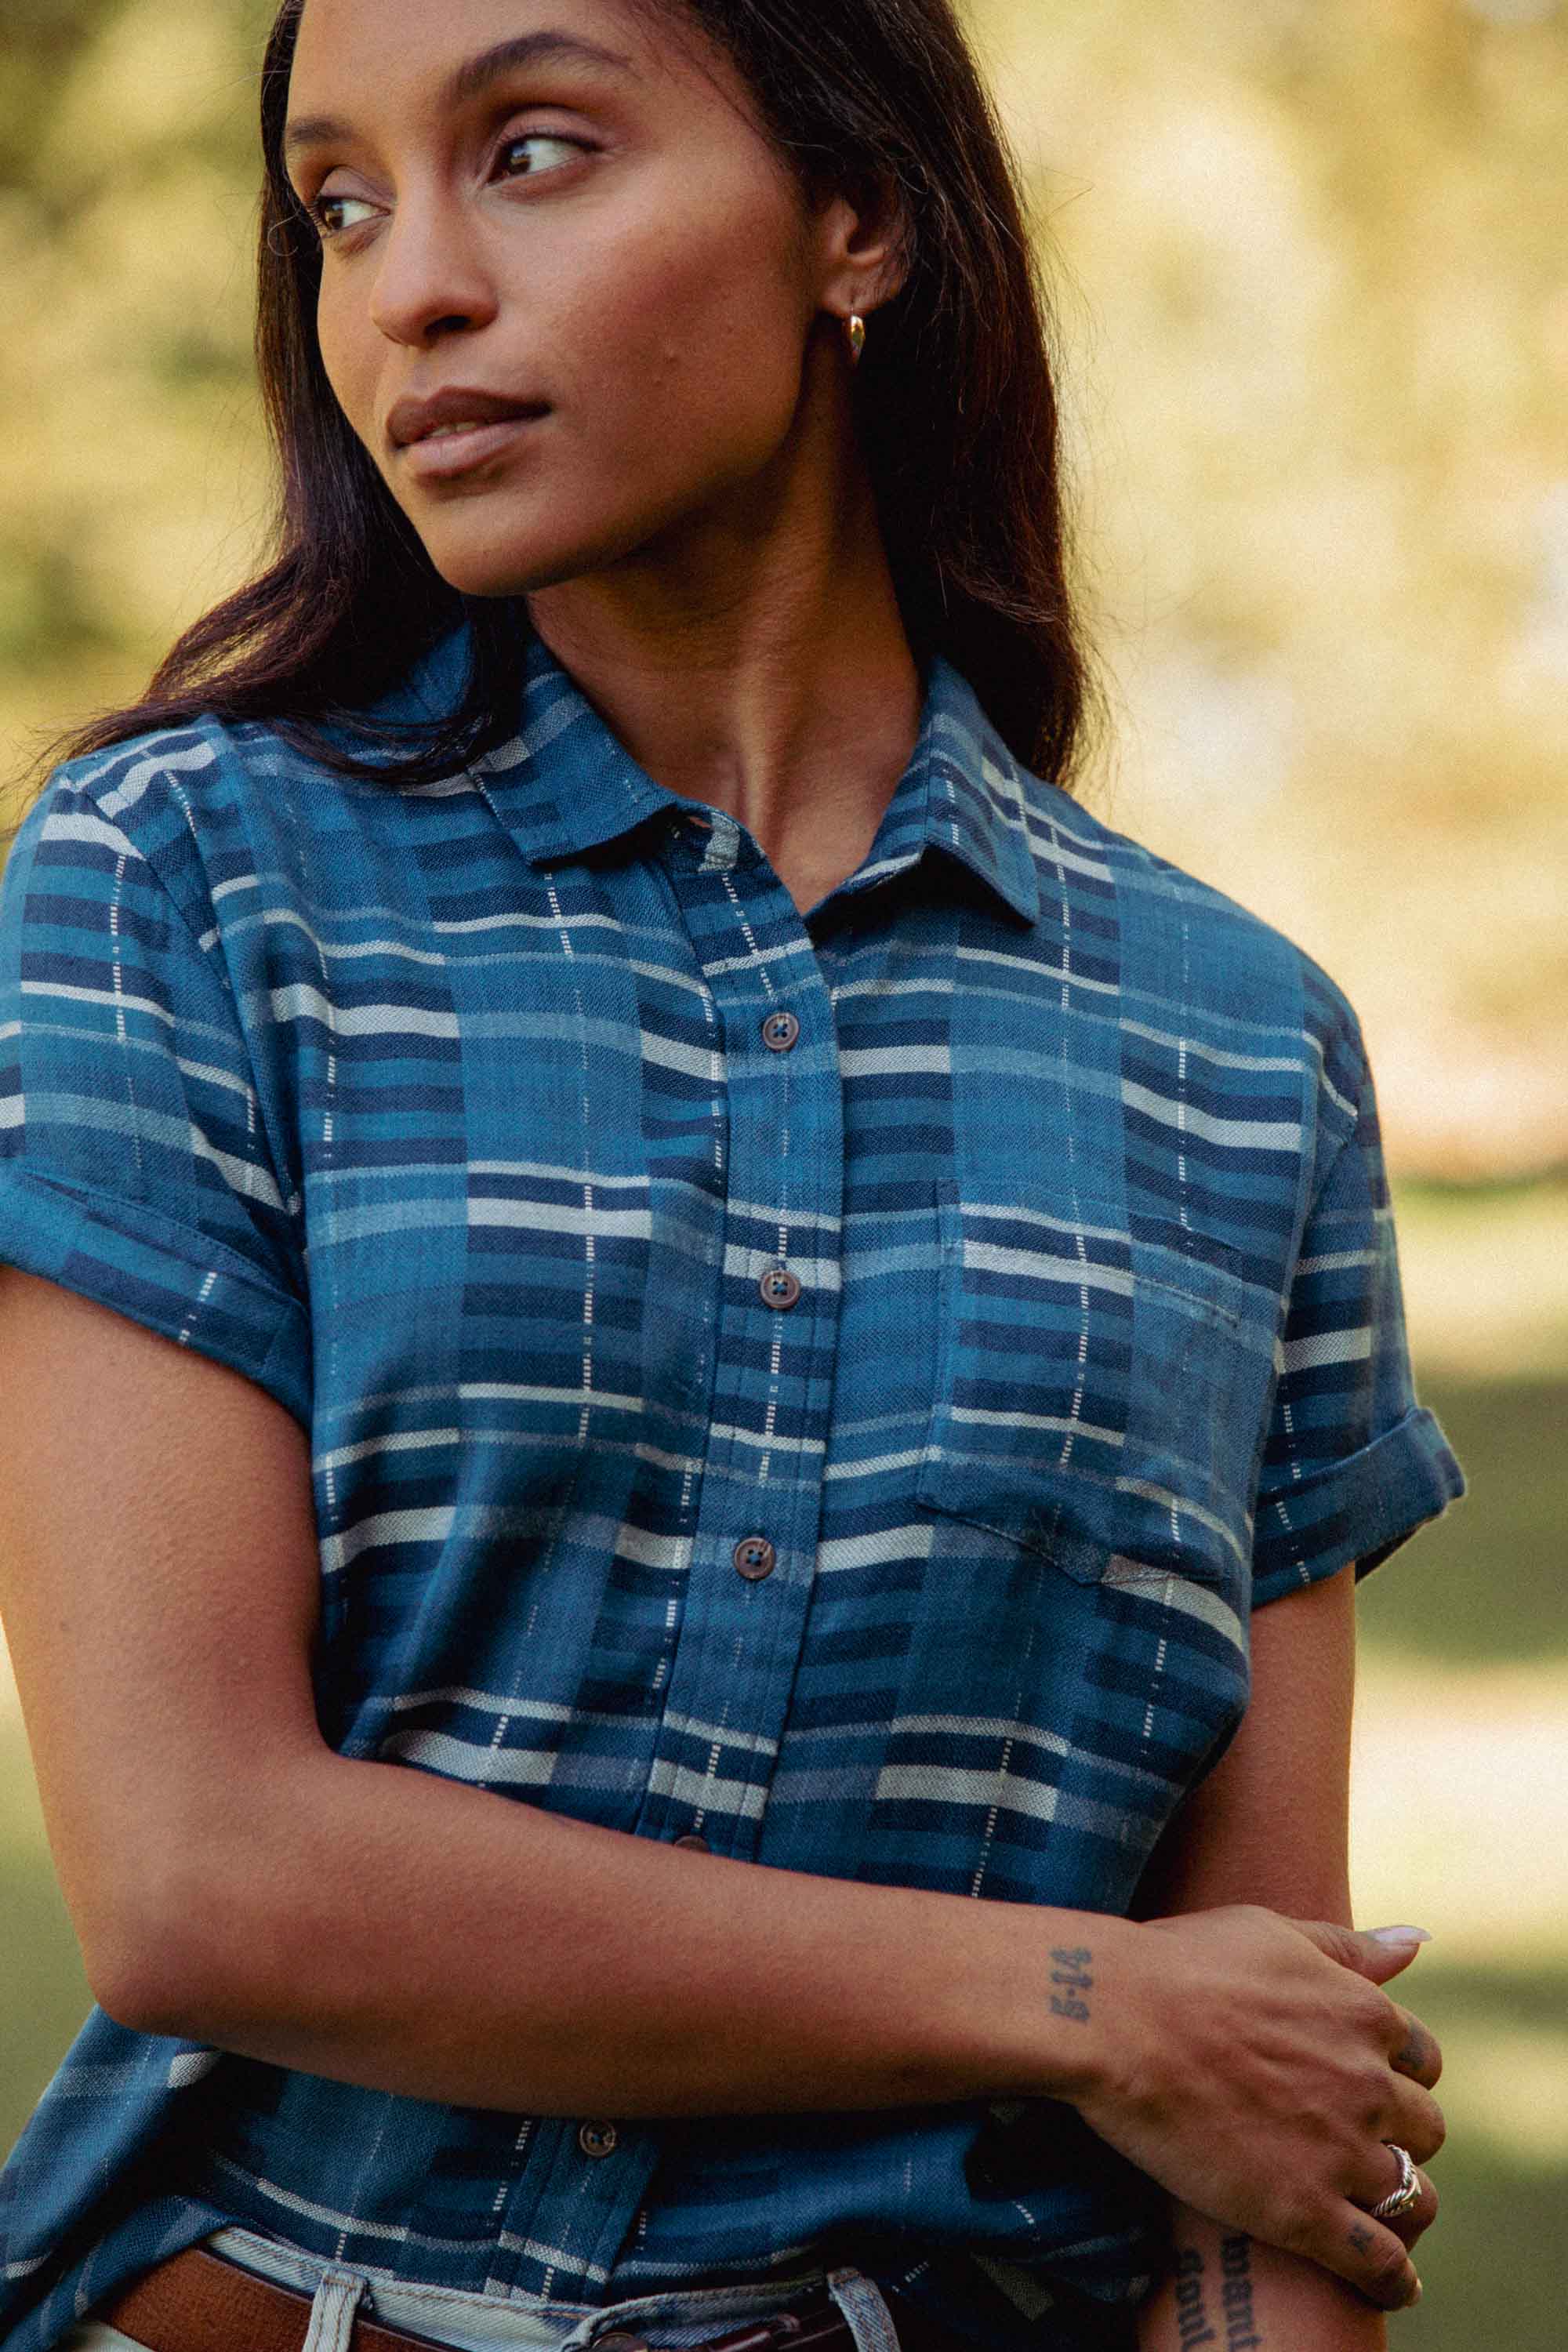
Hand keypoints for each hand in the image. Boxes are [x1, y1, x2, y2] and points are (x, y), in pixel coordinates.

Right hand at [1070, 1907, 1442, 2310]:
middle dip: (1400, 2138)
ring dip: (1400, 2206)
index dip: (1398, 2075)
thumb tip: (1416, 1941)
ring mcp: (1340, 2153)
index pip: (1421, 2061)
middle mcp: (1369, 2085)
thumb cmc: (1183, 1964)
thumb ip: (1349, 1947)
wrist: (1116, 2018)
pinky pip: (1377, 2261)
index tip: (1371, 2087)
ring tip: (1377, 2216)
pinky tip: (1394, 2286)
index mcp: (1366, 2016)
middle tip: (1360, 2146)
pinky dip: (1393, 2279)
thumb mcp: (1274, 1934)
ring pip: (1412, 2198)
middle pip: (1425, 2130)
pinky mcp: (1303, 2213)